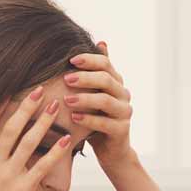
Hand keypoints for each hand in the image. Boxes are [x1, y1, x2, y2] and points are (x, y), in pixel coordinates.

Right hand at [0, 87, 74, 190]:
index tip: (7, 91)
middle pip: (10, 128)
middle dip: (26, 106)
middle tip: (39, 89)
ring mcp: (9, 175)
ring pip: (28, 142)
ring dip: (43, 122)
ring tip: (55, 105)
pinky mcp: (24, 187)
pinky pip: (42, 166)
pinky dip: (56, 152)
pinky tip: (67, 139)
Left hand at [64, 41, 134, 169]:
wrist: (110, 149)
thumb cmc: (97, 118)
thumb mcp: (94, 93)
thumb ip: (95, 72)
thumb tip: (101, 41)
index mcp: (116, 82)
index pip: (105, 64)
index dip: (89, 59)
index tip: (70, 59)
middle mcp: (123, 95)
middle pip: (106, 80)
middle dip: (85, 78)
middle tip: (66, 79)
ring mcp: (125, 113)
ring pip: (105, 101)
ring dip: (85, 99)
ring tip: (66, 100)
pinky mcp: (122, 130)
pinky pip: (105, 123)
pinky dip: (88, 119)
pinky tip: (74, 117)